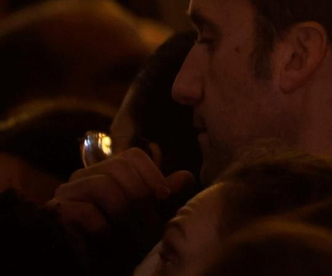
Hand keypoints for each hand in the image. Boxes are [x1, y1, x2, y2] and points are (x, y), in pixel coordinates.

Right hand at [47, 146, 194, 237]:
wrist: (80, 267)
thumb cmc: (117, 239)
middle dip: (140, 195)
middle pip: (119, 167)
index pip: (132, 156)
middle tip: (150, 224)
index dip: (152, 173)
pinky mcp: (56, 212)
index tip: (165, 196)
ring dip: (125, 213)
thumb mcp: (146, 215)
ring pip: (103, 186)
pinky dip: (105, 229)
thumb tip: (186, 177)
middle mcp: (83, 176)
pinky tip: (111, 242)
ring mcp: (66, 192)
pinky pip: (86, 212)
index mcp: (105, 171)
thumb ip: (162, 195)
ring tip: (134, 236)